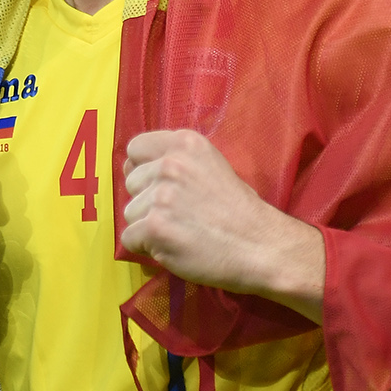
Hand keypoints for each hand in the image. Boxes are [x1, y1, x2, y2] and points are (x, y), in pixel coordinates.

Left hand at [121, 130, 323, 320]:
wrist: (260, 246)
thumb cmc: (238, 211)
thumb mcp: (211, 166)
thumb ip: (176, 161)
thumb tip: (131, 169)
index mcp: (185, 143)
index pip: (136, 148)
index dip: (143, 169)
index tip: (159, 186)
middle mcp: (171, 163)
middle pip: (131, 183)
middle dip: (148, 201)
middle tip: (180, 214)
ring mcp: (162, 195)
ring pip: (129, 212)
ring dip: (148, 226)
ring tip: (182, 231)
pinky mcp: (155, 226)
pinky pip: (129, 239)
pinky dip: (147, 247)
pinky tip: (175, 246)